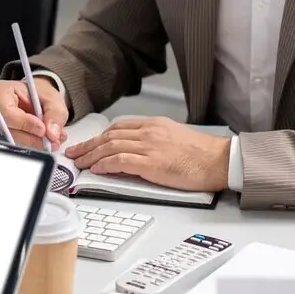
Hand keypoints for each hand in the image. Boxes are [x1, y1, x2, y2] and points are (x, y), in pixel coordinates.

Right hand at [0, 77, 68, 149]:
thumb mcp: (52, 98)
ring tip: (51, 139)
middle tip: (52, 141)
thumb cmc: (37, 94)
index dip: (25, 123)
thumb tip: (52, 133)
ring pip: (11, 141)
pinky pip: (13, 145)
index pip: (7, 112)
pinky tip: (42, 140)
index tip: (42, 129)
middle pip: (8, 131)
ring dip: (33, 143)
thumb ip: (54, 114)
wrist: (33, 99)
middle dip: (32, 138)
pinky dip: (30, 144)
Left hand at [64, 117, 229, 191]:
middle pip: (109, 136)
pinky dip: (106, 164)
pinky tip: (96, 169)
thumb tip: (134, 152)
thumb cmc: (201, 154)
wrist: (220, 161)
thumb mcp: (174, 137)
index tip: (88, 144)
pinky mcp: (152, 163)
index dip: (99, 136)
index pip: (118, 127)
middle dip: (88, 145)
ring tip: (80, 163)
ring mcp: (150, 146)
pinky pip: (121, 161)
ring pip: (111, 147)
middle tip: (74, 153)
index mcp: (154, 124)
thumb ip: (153, 140)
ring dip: (92, 156)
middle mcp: (149, 132)